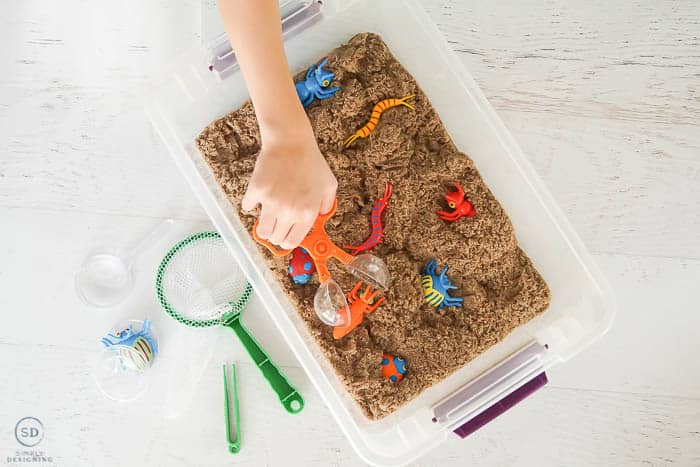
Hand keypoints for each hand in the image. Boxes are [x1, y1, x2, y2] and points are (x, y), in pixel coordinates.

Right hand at [242, 121, 336, 249]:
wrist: (291, 142)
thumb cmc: (311, 161)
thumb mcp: (329, 184)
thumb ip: (326, 204)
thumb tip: (319, 216)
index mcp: (307, 213)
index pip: (293, 241)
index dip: (288, 241)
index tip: (285, 236)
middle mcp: (289, 211)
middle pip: (276, 239)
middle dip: (276, 234)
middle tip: (276, 223)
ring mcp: (271, 202)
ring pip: (262, 230)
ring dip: (264, 225)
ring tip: (267, 214)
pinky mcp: (256, 192)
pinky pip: (248, 207)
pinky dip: (251, 203)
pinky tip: (258, 195)